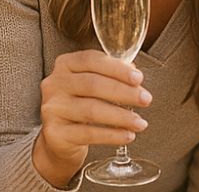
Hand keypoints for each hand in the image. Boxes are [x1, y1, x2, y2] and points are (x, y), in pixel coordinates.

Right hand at [32, 50, 151, 186]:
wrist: (58, 138)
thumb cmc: (80, 103)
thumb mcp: (90, 83)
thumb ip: (110, 74)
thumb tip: (134, 72)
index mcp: (65, 64)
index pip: (92, 60)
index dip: (117, 68)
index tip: (139, 78)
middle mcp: (55, 84)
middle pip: (93, 84)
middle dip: (124, 92)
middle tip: (145, 99)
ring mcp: (53, 109)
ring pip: (91, 110)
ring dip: (121, 116)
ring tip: (140, 122)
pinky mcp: (55, 133)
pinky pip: (88, 134)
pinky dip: (112, 135)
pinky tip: (127, 135)